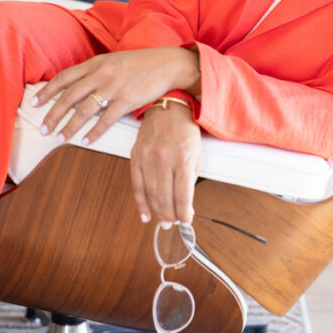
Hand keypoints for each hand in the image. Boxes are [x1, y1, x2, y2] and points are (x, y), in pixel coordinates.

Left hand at [33, 46, 199, 145]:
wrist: (167, 64)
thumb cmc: (139, 63)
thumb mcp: (112, 60)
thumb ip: (94, 71)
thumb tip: (74, 87)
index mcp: (96, 63)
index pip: (64, 78)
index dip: (47, 91)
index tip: (33, 103)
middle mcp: (101, 74)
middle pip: (69, 97)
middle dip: (52, 114)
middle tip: (42, 129)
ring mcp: (114, 87)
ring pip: (84, 110)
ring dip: (69, 126)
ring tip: (59, 137)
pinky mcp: (127, 100)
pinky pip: (105, 120)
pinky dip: (93, 132)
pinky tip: (85, 140)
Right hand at [131, 102, 201, 224]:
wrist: (168, 107)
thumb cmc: (185, 131)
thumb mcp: (196, 154)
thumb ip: (191, 179)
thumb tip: (187, 206)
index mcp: (183, 158)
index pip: (182, 195)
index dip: (184, 213)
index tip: (186, 222)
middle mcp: (164, 158)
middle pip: (165, 197)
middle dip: (170, 215)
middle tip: (173, 224)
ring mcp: (148, 157)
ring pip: (151, 194)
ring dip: (157, 212)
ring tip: (164, 221)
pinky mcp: (136, 155)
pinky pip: (137, 185)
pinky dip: (141, 202)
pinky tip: (146, 214)